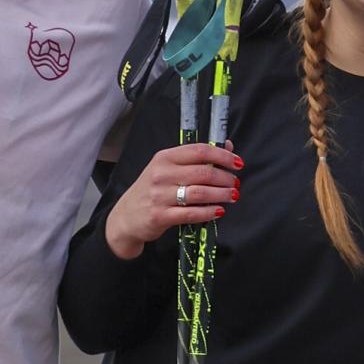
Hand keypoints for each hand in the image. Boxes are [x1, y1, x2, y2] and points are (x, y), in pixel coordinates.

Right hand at [104, 141, 242, 258]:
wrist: (126, 217)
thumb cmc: (152, 190)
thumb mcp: (167, 169)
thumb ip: (195, 158)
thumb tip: (227, 146)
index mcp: (165, 158)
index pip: (199, 151)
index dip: (222, 156)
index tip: (237, 163)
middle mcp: (161, 174)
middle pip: (203, 172)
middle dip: (225, 178)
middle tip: (236, 183)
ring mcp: (160, 196)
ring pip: (200, 193)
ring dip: (222, 195)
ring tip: (232, 196)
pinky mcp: (160, 216)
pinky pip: (191, 214)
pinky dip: (209, 212)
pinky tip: (219, 211)